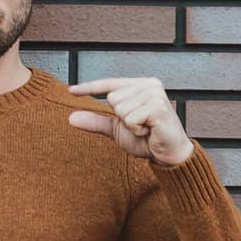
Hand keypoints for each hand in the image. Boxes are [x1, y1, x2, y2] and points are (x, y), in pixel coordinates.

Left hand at [67, 76, 194, 165]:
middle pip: (113, 98)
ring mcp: (155, 94)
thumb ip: (96, 122)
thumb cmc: (146, 139)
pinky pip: (130, 119)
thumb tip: (71, 118)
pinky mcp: (158, 107)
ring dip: (131, 126)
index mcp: (140, 85)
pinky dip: (137, 130)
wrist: (169, 155)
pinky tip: (150, 131)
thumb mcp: (117, 129)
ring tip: (146, 129)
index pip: (110, 85)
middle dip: (122, 118)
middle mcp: (149, 85)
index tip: (71, 91)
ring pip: (120, 109)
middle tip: (141, 126)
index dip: (90, 88)